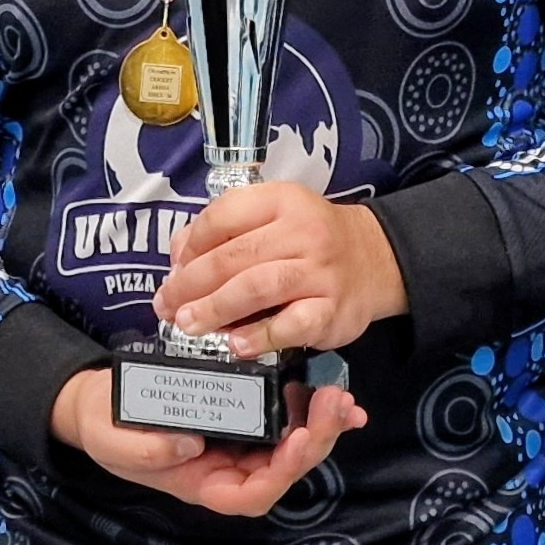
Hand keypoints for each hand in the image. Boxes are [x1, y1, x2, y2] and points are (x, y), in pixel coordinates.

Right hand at [49, 367, 366, 517]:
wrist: (103, 402)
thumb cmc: (107, 428)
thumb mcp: (112, 442)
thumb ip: (145, 451)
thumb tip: (191, 445)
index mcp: (205, 484)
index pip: (253, 495)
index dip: (282, 472)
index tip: (299, 440)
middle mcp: (231, 468)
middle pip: (285, 467)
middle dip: (316, 439)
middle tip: (335, 402)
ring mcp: (241, 441)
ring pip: (293, 441)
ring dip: (321, 420)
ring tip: (338, 393)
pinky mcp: (245, 410)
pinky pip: (283, 412)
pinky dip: (309, 404)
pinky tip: (330, 388)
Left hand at [155, 184, 406, 358]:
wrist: (375, 259)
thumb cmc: (311, 241)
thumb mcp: (273, 218)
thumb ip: (225, 231)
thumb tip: (178, 257)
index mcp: (282, 201)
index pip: (224, 216)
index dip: (191, 245)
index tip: (173, 269)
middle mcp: (303, 232)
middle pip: (234, 256)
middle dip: (192, 284)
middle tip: (168, 305)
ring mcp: (320, 272)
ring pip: (258, 287)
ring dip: (215, 308)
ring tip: (189, 324)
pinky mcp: (332, 310)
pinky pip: (291, 325)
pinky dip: (260, 336)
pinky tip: (236, 343)